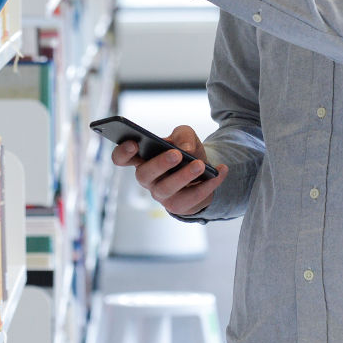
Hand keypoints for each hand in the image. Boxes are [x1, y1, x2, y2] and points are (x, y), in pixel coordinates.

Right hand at [111, 123, 227, 216]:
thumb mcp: (185, 135)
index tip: (134, 143)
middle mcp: (148, 179)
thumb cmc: (186, 150)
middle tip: (176, 154)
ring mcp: (162, 195)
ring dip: (184, 177)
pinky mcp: (180, 206)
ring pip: (167, 190)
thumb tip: (186, 150)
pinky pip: (192, 199)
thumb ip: (183, 136)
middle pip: (144, 175)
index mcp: (142, 159)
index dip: (123, 152)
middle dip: (159, 165)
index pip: (121, 158)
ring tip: (200, 165)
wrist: (204, 170)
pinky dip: (209, 185)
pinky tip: (221, 171)